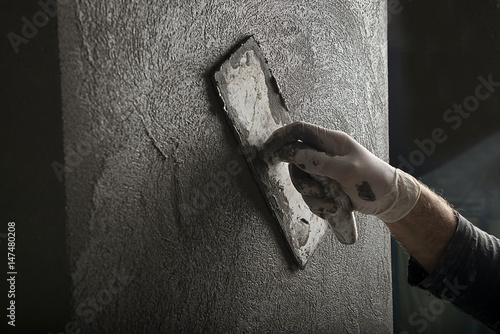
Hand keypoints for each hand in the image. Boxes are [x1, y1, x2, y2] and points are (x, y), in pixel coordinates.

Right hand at [263, 121, 420, 222]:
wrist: (388, 201)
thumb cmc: (373, 180)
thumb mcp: (347, 170)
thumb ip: (319, 161)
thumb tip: (292, 153)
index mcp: (331, 141)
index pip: (299, 131)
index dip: (281, 137)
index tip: (267, 151)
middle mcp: (324, 154)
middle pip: (295, 160)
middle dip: (302, 179)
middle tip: (315, 189)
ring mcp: (323, 171)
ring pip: (301, 181)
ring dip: (313, 196)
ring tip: (332, 203)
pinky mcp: (324, 186)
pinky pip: (310, 195)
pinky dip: (319, 204)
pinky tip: (334, 208)